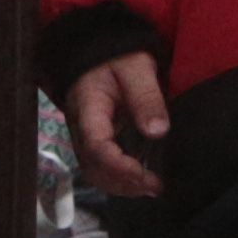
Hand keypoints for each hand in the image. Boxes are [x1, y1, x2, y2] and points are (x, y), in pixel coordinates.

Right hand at [64, 52, 170, 198]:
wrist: (101, 49)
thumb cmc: (119, 55)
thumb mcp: (136, 67)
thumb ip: (146, 96)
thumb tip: (157, 131)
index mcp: (87, 108)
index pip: (96, 146)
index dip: (120, 166)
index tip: (146, 176)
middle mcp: (81, 127)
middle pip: (92, 167)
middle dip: (123, 182)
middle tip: (155, 187)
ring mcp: (85, 135)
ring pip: (95, 172)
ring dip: (121, 185)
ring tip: (151, 188)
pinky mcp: (94, 139)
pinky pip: (101, 166)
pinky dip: (120, 178)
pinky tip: (141, 180)